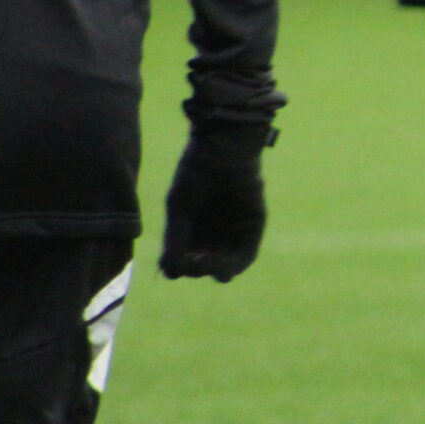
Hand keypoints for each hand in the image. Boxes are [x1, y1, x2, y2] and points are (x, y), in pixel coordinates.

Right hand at [160, 121, 272, 281]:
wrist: (224, 148)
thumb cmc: (196, 174)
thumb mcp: (180, 209)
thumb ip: (175, 241)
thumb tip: (171, 275)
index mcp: (191, 228)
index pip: (183, 260)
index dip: (178, 267)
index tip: (172, 262)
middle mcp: (212, 233)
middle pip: (204, 266)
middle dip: (197, 269)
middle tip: (192, 262)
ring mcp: (234, 231)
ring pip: (225, 267)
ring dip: (215, 271)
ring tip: (205, 263)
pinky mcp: (253, 227)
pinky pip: (246, 256)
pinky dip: (233, 264)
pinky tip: (221, 264)